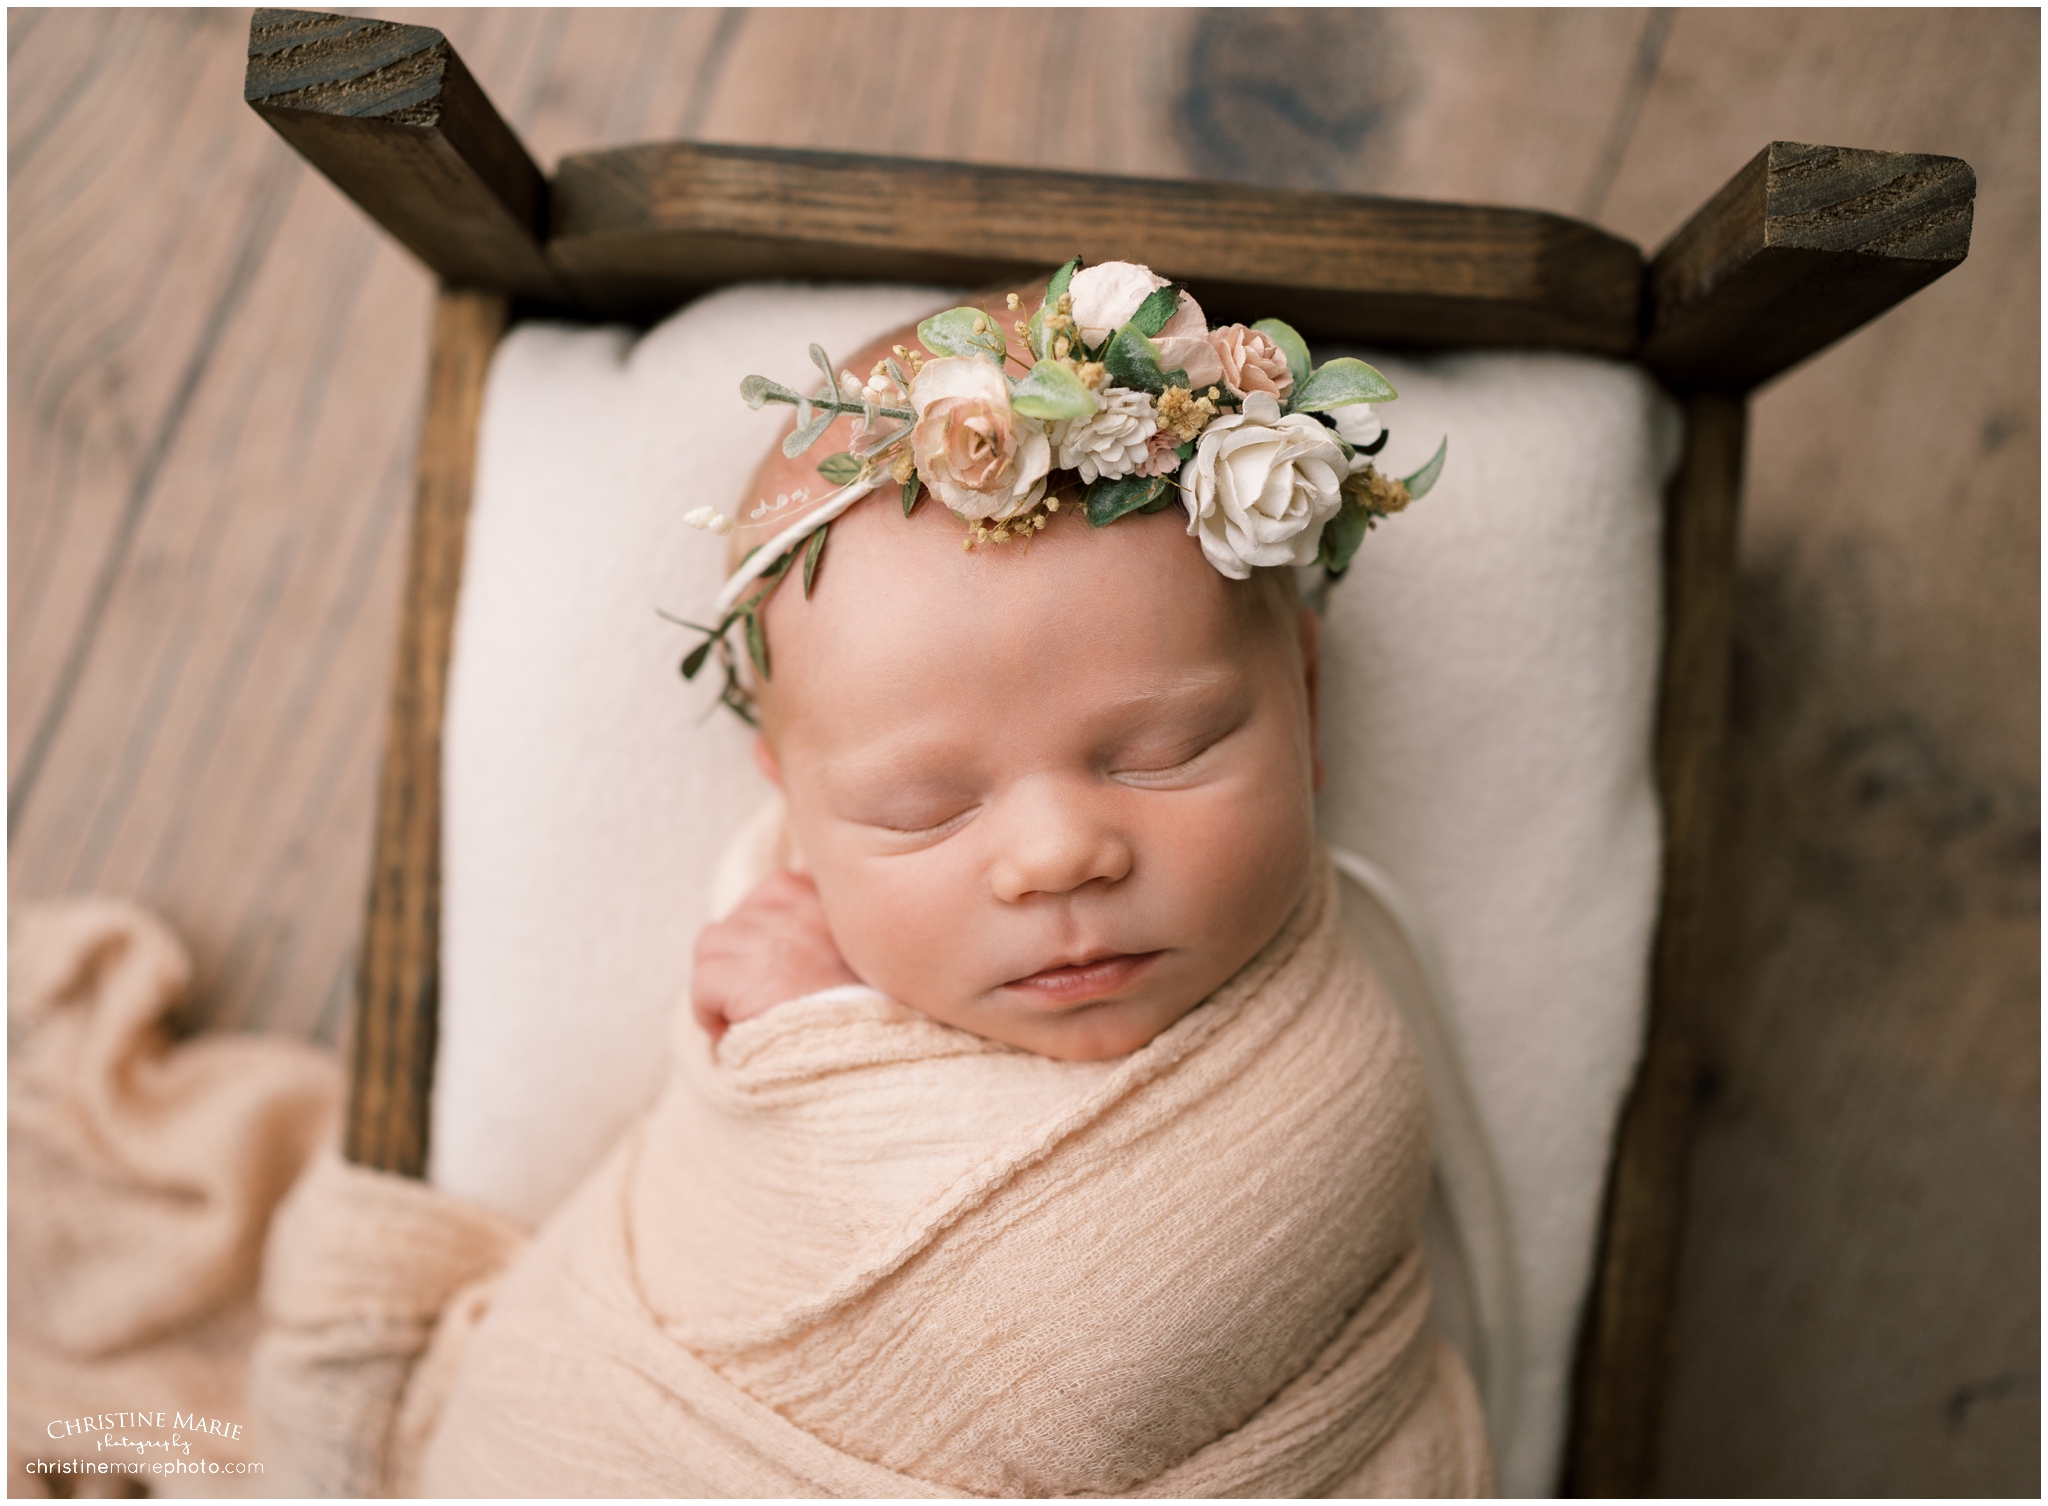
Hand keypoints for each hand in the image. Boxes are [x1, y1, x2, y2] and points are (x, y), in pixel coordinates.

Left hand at [691, 870, 859, 1041]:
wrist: (867, 1048)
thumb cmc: (871, 1010)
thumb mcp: (867, 953)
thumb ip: (835, 928)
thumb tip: (804, 918)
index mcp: (824, 898)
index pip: (774, 892)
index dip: (766, 932)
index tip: (778, 967)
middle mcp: (792, 911)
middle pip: (736, 921)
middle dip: (740, 959)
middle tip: (759, 996)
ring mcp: (764, 942)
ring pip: (711, 948)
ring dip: (720, 982)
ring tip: (742, 1013)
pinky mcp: (740, 978)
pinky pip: (701, 985)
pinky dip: (708, 1012)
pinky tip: (729, 1033)